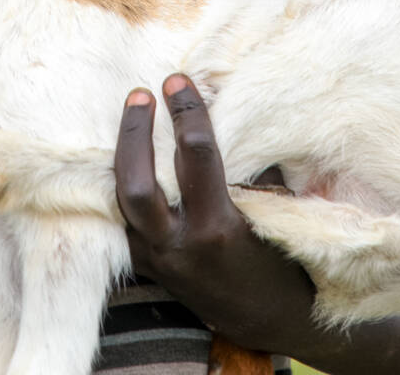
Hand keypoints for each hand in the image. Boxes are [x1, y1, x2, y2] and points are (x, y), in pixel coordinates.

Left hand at [113, 74, 317, 353]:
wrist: (262, 319)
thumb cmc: (278, 259)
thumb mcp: (270, 213)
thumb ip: (248, 168)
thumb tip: (229, 109)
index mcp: (217, 228)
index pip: (195, 155)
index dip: (187, 112)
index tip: (179, 80)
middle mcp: (178, 245)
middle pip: (136, 183)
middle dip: (134, 133)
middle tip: (142, 94)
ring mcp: (155, 258)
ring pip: (121, 198)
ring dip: (124, 151)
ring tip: (134, 113)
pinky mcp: (143, 262)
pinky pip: (124, 213)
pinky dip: (126, 179)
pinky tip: (131, 150)